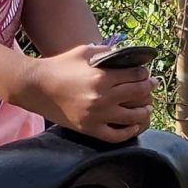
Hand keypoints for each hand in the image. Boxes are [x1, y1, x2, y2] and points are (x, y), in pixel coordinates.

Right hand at [20, 45, 152, 141]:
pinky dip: (128, 132)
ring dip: (144, 111)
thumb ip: (107, 52)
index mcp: (101, 77)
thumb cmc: (59, 66)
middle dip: (149, 88)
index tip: (147, 73)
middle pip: (137, 94)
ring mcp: (96, 116)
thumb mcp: (84, 52)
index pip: (135, 76)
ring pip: (132, 117)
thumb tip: (126, 56)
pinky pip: (116, 136)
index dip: (145, 74)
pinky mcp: (89, 129)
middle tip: (152, 86)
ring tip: (146, 106)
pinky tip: (133, 125)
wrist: (36, 87)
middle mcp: (101, 98)